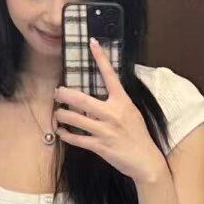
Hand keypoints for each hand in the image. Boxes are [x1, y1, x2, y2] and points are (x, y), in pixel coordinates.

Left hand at [54, 40, 167, 184]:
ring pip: (74, 119)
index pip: (110, 75)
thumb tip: (103, 94)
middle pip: (80, 99)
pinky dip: (65, 135)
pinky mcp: (99, 146)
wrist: (145, 160)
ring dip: (61, 115)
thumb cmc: (138, 135)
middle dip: (64, 95)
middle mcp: (112, 113)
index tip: (92, 43)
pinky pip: (76, 139)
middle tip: (57, 92)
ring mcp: (105, 130)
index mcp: (122, 102)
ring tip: (57, 113)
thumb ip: (118, 103)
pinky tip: (61, 132)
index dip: (100, 57)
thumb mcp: (132, 113)